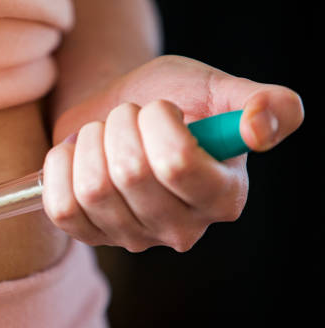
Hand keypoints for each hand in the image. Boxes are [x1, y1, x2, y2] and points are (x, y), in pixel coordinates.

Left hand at [42, 55, 303, 250]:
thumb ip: (265, 103)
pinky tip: (76, 155)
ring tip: (104, 134)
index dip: (155, 122)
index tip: (156, 107)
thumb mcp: (218, 90)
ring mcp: (133, 237)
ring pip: (92, 190)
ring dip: (90, 142)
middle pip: (130, 174)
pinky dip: (60, 167)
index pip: (177, 163)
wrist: (119, 113)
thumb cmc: (170, 100)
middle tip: (126, 117)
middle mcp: (182, 228)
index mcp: (223, 196)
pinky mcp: (92, 237)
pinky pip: (61, 208)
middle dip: (119, 125)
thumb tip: (259, 129)